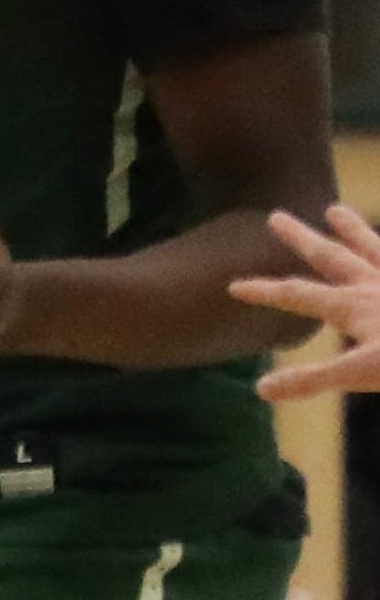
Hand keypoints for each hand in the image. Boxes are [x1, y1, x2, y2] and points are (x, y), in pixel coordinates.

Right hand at [237, 201, 379, 400]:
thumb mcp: (361, 373)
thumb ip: (312, 380)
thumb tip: (261, 389)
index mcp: (353, 306)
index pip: (297, 294)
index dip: (264, 290)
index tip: (234, 285)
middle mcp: (376, 285)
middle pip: (331, 256)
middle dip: (301, 239)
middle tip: (276, 216)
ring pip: (372, 248)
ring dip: (354, 230)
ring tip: (336, 210)